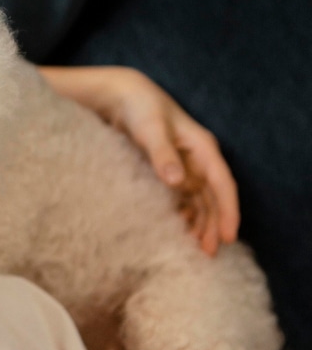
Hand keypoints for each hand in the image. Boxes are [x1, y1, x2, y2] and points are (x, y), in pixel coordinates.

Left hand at [38, 65, 238, 254]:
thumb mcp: (150, 129)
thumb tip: (178, 182)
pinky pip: (182, 197)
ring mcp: (184, 165)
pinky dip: (183, 213)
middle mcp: (198, 159)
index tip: (228, 236)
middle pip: (213, 197)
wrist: (121, 96)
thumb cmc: (140, 108)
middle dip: (214, 224)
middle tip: (209, 253)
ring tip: (195, 248)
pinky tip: (177, 229)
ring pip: (199, 199)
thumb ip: (163, 155)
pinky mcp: (168, 169)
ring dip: (200, 222)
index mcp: (202, 148)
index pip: (222, 184)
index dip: (227, 211)